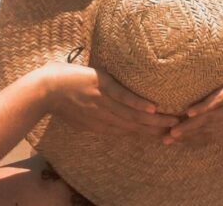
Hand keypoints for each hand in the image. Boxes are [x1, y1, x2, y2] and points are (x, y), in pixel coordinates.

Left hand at [36, 62, 179, 137]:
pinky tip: (151, 106)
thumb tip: (112, 119)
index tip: (166, 136)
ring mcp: (103, 101)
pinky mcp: (100, 85)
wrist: (43, 90)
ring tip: (173, 121)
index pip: (129, 131)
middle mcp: (105, 117)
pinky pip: (120, 95)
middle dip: (157, 129)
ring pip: (132, 114)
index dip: (148, 134)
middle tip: (179, 131)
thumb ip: (98, 119)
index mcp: (101, 124)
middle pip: (135, 126)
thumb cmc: (59, 101)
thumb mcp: (81, 117)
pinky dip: (135, 102)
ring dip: (153, 118)